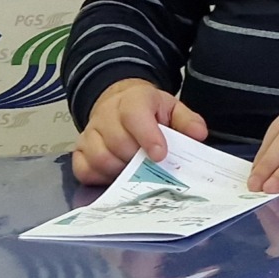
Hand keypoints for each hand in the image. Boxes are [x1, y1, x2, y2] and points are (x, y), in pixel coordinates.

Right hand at [72, 79, 207, 185]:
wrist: (121, 103)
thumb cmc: (149, 111)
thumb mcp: (171, 109)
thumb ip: (187, 121)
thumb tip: (198, 135)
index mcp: (133, 100)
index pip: (134, 115)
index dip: (147, 136)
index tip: (160, 155)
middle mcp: (107, 114)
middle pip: (118, 142)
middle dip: (138, 159)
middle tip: (152, 166)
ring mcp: (90, 132)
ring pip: (100, 157)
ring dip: (121, 170)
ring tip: (136, 170)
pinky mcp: (80, 149)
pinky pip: (84, 169)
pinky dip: (101, 177)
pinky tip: (116, 175)